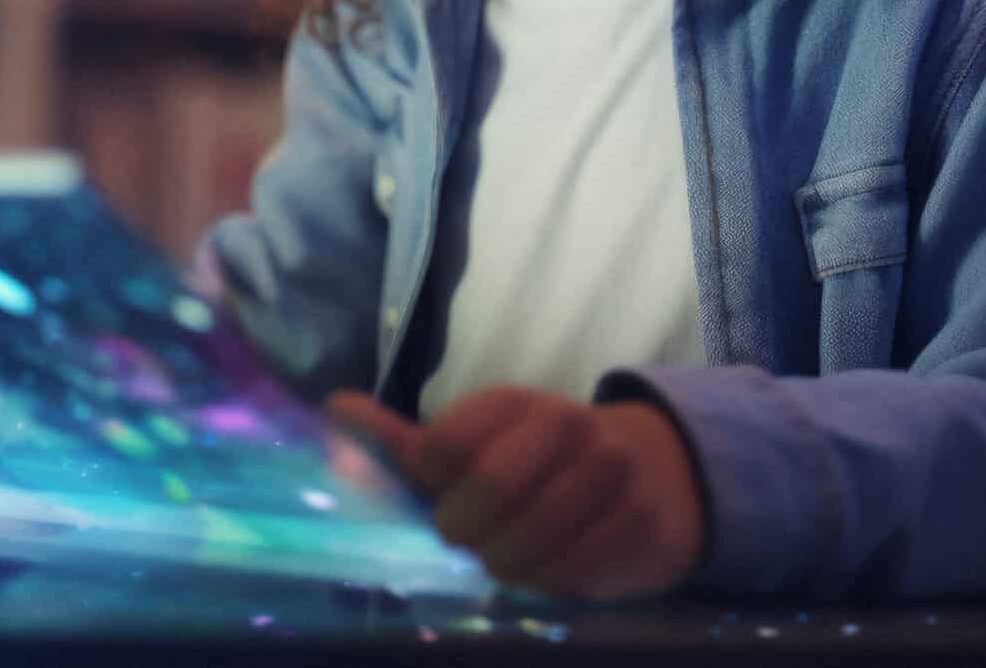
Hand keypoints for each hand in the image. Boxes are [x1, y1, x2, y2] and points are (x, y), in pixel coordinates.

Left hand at [326, 385, 705, 599]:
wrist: (651, 478)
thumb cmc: (537, 466)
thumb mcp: (474, 443)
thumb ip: (403, 441)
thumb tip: (334, 407)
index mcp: (513, 402)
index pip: (444, 442)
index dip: (427, 481)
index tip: (435, 491)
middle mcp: (567, 425)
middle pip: (490, 486)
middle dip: (463, 529)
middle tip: (462, 538)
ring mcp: (611, 473)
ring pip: (530, 542)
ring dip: (503, 564)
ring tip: (502, 557)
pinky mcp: (641, 525)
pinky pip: (572, 575)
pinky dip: (547, 582)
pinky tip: (545, 567)